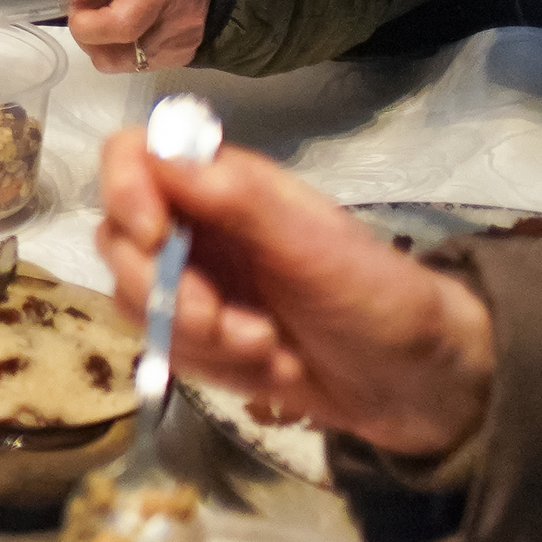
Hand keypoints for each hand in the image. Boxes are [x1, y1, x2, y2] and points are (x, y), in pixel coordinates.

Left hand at [67, 0, 219, 68]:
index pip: (120, 25)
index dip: (85, 24)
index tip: (76, 3)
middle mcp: (177, 20)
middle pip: (115, 53)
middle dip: (88, 32)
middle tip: (89, 3)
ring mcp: (184, 40)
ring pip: (124, 63)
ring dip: (104, 42)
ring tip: (108, 9)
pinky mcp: (186, 52)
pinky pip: (141, 63)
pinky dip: (123, 48)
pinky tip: (126, 19)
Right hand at [96, 133, 494, 459]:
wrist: (422, 389)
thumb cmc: (380, 301)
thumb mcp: (316, 249)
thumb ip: (240, 200)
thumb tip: (160, 152)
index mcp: (224, 183)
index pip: (132, 154)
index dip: (125, 190)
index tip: (155, 240)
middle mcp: (197, 225)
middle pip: (118, 237)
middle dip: (166, 291)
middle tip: (224, 323)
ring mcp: (194, 281)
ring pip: (132, 297)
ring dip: (192, 335)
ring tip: (266, 350)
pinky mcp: (198, 336)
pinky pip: (160, 344)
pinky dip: (207, 365)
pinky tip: (267, 370)